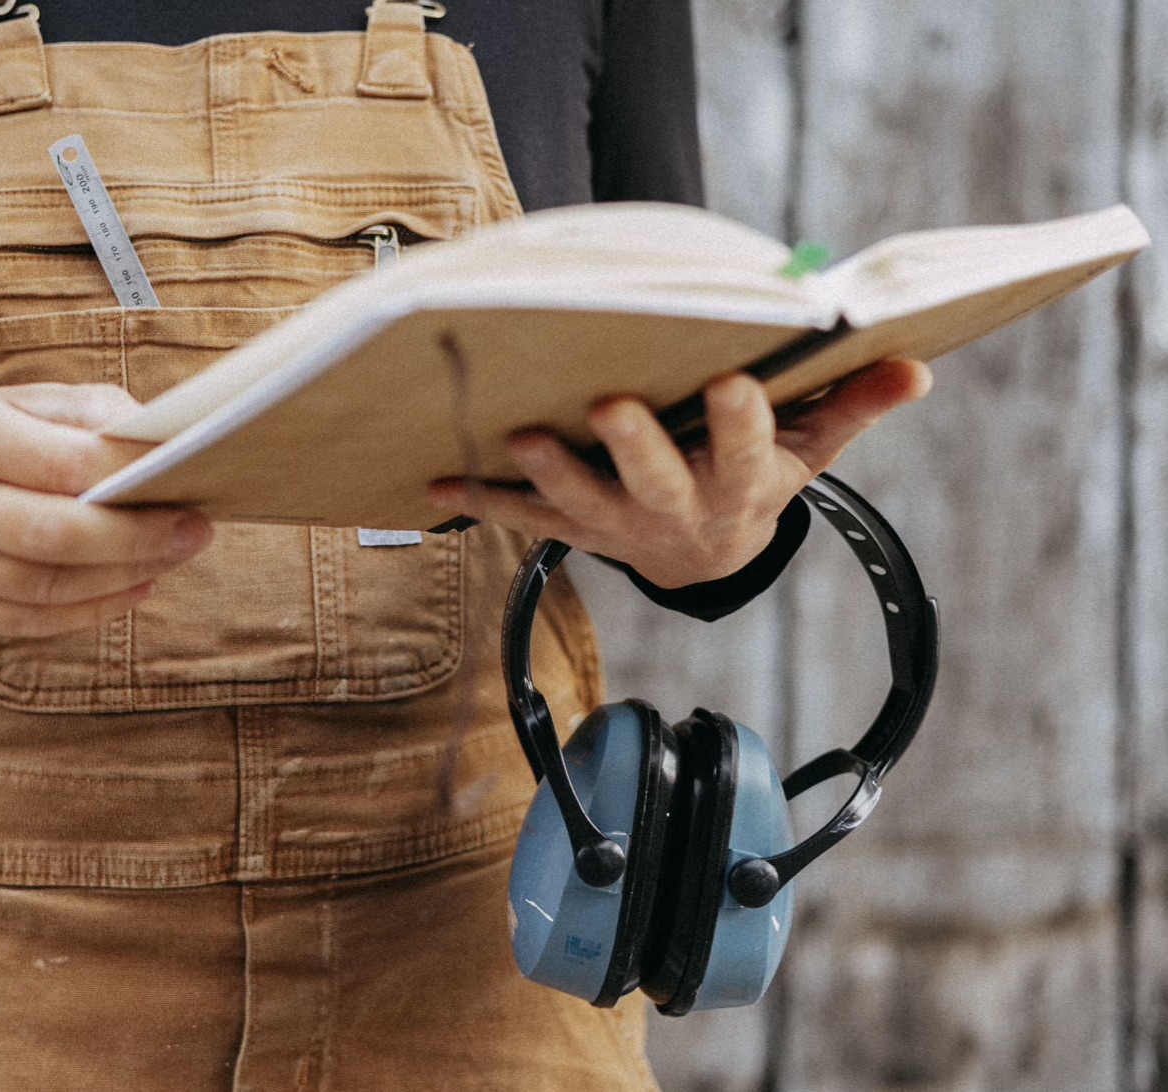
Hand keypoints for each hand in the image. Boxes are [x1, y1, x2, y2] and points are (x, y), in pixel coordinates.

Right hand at [0, 383, 211, 635]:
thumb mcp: (35, 400)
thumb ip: (97, 416)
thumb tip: (166, 448)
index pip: (60, 463)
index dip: (130, 477)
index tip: (187, 481)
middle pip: (52, 535)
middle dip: (136, 539)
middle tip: (195, 533)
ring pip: (45, 586)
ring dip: (123, 576)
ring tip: (171, 557)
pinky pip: (30, 621)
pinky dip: (93, 609)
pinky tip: (136, 587)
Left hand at [427, 358, 931, 588]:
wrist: (705, 555)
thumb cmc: (752, 479)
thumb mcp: (808, 452)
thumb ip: (851, 406)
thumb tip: (913, 368)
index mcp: (738, 485)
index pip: (747, 451)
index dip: (742, 421)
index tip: (735, 379)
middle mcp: (676, 510)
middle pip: (657, 482)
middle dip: (635, 447)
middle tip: (611, 407)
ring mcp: (618, 523)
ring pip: (582, 502)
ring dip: (549, 472)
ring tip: (519, 436)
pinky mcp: (573, 527)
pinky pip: (523, 517)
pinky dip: (481, 498)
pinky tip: (436, 476)